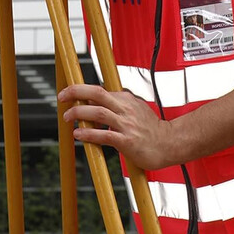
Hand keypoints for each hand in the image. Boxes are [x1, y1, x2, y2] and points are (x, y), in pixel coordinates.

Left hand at [57, 84, 173, 169]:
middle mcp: (125, 108)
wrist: (171, 143)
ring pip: (98, 112)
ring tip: (68, 117)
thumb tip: (96, 102)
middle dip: (76, 92)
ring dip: (79, 113)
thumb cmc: (152, 129)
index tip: (68, 92)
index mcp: (126, 99)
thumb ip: (118, 105)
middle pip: (97, 92)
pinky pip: (105, 135)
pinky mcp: (127, 141)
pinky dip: (89, 133)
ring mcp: (127, 124)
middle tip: (62, 96)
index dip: (81, 90)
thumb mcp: (136, 109)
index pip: (99, 90)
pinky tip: (79, 134)